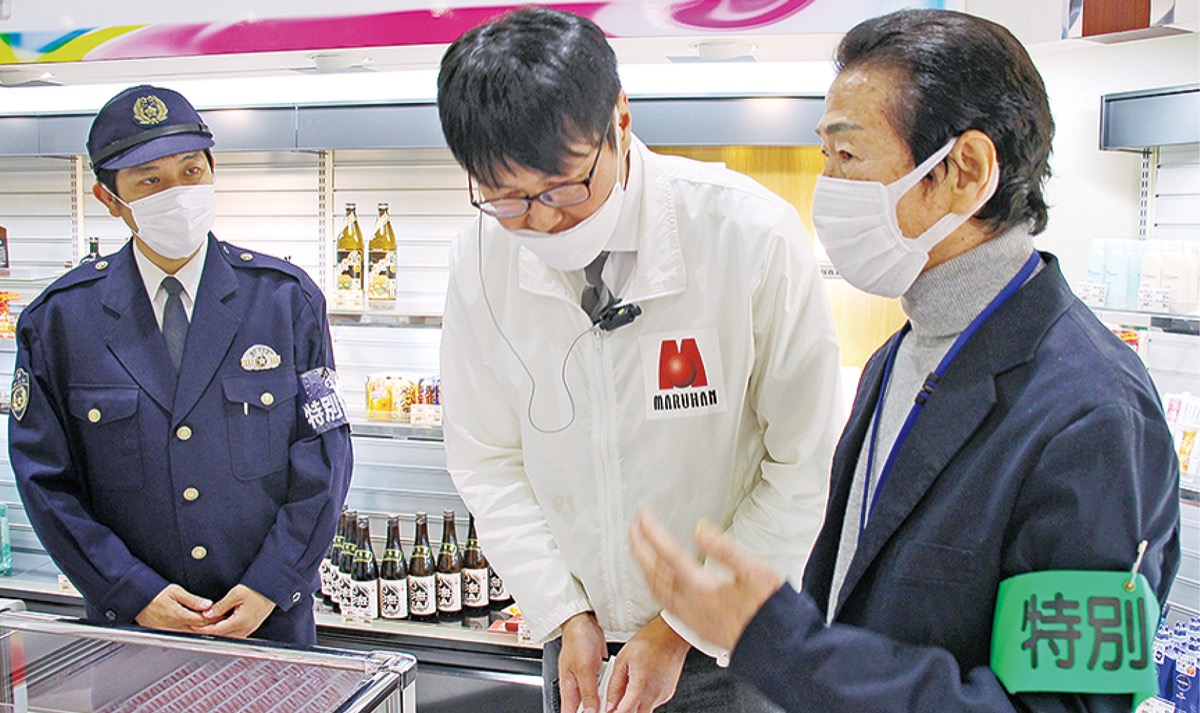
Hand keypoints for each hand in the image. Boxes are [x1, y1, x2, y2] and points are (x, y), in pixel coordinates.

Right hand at [135, 584, 212, 631]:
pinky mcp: (162, 633)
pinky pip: (180, 635)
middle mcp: (173, 626)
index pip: (202, 620)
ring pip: (189, 634)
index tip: (221, 614)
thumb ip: (192, 600)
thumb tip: (207, 604)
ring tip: (209, 624)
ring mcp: (167, 631)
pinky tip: (194, 627)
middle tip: (219, 621)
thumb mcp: (175, 591)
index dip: (213, 617)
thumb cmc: (153, 592)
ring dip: (200, 630)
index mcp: (178, 615)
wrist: (134, 599)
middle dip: (209, 626)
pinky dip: (189, 632)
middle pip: (197, 629)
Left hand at [190, 584, 275, 638]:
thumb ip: (221, 606)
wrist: (273, 589)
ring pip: (227, 635)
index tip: (194, 625)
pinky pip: (234, 633)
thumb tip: (208, 614)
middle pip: (221, 635)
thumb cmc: (258, 590)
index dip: (204, 628)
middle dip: (208, 631)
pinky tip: (219, 623)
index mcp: (241, 621)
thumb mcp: (236, 594)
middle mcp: (245, 628)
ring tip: (205, 624)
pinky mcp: (250, 627)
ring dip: (216, 631)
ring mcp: (248, 629)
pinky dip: (224, 630)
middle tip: (196, 625)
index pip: (217, 630)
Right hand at [559, 611, 606, 712]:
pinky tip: (616, 691)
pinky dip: (607, 690)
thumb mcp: (584, 669)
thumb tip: (591, 712)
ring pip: (595, 699)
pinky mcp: (595, 672)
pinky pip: (601, 687)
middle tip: (609, 710)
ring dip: (604, 702)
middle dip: (595, 711)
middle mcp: (576, 686)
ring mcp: (586, 679)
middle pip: (584, 709)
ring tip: (614, 704)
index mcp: (568, 688)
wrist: (585, 622)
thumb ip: (588, 692)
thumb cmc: (578, 640)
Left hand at [606, 615, 688, 712]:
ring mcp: (663, 695)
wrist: (671, 634)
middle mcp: (655, 694)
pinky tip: (642, 682)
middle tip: (617, 700)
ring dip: (635, 704)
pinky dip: (645, 698)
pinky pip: (654, 702)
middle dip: (625, 710)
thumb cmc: (649, 641)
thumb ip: (614, 685)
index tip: (609, 709)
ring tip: (631, 685)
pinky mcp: (668, 693)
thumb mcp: (622, 660)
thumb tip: (609, 703)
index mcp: (641, 686)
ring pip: (645, 710)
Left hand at [629, 507, 783, 650]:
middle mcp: (690, 605)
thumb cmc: (771, 611)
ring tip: (639, 549)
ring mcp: (691, 618)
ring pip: (656, 590)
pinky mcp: (696, 627)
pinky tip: (657, 581)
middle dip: (640, 547)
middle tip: (632, 527)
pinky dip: (654, 585)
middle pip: (654, 572)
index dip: (652, 531)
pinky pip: (664, 603)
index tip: (642, 514)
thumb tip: (700, 530)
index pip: (668, 553)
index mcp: (702, 589)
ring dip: (643, 566)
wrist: (779, 648)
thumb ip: (725, 549)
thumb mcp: (756, 572)